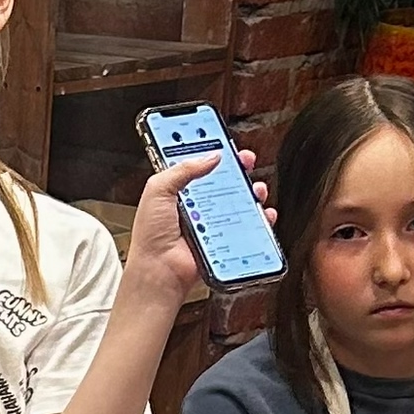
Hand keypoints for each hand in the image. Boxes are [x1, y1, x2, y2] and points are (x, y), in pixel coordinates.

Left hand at [124, 151, 268, 307]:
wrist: (160, 271)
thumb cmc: (151, 237)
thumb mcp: (158, 191)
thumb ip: (181, 169)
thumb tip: (210, 156)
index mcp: (177, 192)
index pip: (197, 166)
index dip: (211, 152)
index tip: (224, 142)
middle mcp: (196, 206)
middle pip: (223, 181)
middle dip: (238, 167)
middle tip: (245, 160)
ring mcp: (211, 223)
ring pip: (240, 201)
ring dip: (252, 190)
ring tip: (255, 188)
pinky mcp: (224, 240)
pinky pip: (248, 226)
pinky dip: (261, 218)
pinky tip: (262, 213)